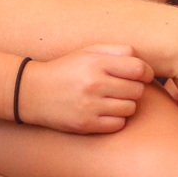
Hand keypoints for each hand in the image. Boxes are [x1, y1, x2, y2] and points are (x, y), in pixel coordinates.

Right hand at [17, 44, 152, 133]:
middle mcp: (94, 84)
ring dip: (126, 104)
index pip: (138, 69)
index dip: (146, 73)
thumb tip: (143, 62)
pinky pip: (118, 124)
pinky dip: (116, 119)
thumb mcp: (86, 52)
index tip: (142, 75)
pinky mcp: (86, 125)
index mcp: (96, 63)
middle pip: (137, 90)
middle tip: (122, 88)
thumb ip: (116, 51)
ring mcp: (90, 107)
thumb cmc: (65, 69)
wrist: (31, 92)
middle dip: (134, 88)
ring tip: (112, 100)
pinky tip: (105, 112)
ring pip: (130, 108)